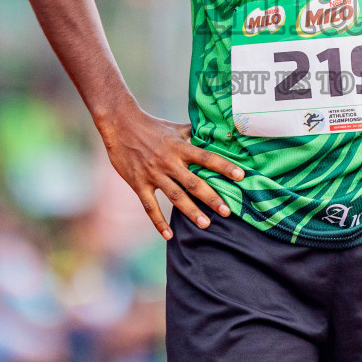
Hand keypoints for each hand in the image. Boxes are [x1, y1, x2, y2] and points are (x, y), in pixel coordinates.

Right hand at [97, 106, 244, 239]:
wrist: (120, 125)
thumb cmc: (152, 126)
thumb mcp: (175, 128)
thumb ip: (195, 133)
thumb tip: (218, 134)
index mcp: (180, 147)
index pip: (206, 157)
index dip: (224, 166)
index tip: (241, 176)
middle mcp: (169, 162)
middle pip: (194, 182)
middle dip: (212, 197)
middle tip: (227, 212)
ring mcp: (153, 174)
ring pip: (175, 196)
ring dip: (191, 211)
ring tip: (206, 224)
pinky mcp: (138, 184)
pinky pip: (150, 206)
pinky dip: (159, 222)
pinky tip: (169, 235)